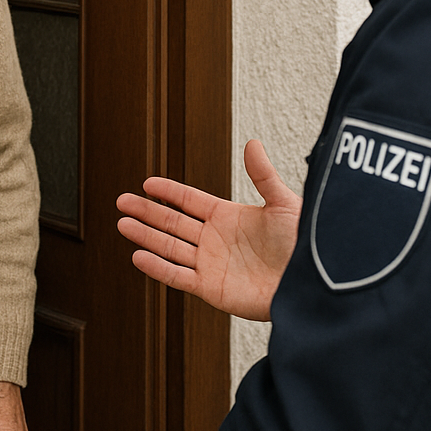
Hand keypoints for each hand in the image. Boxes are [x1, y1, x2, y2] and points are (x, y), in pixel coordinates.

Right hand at [116, 139, 301, 321]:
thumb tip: (252, 143)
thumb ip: (263, 175)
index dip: (168, 192)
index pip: (189, 201)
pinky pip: (177, 276)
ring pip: (169, 247)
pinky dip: (157, 267)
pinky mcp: (211, 288)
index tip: (147, 183)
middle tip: (122, 201)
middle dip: (146, 211)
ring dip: (145, 236)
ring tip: (122, 224)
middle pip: (172, 222)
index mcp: (229, 217)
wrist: (309, 282)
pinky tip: (138, 255)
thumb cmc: (304, 245)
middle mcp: (214, 240)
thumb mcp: (284, 204)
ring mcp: (210, 264)